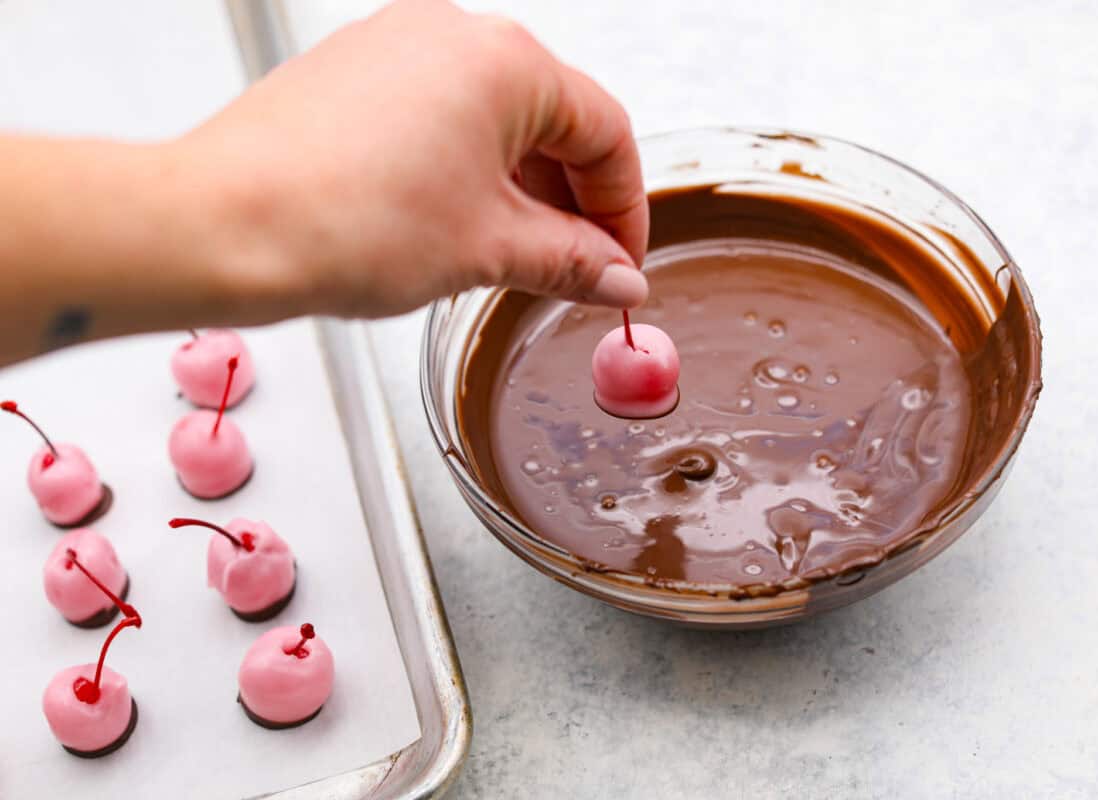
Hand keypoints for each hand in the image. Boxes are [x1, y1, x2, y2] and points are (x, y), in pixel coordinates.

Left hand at [185, 0, 649, 316]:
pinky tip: (459, 227)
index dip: (626, 209)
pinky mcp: (355, 75)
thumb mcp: (488, 250)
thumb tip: (615, 277)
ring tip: (517, 258)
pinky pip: (440, 119)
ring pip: (495, 122)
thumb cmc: (340, 221)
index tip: (622, 263)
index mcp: (505, 62)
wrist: (224, 228)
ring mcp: (396, 47)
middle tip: (579, 269)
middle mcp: (451, 35)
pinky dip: (467, 173)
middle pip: (553, 121)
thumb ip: (572, 262)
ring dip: (522, 192)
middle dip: (574, 203)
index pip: (605, 132)